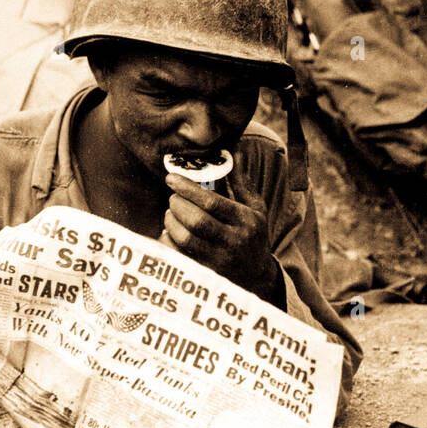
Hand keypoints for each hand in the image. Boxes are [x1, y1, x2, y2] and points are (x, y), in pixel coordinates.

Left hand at [163, 163, 278, 300]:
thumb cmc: (253, 236)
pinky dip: (169, 241)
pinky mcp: (207, 273)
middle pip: (196, 220)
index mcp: (245, 221)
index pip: (212, 202)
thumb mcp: (255, 208)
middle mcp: (233, 241)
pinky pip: (179, 256)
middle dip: (177, 205)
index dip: (188, 189)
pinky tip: (169, 233)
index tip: (171, 179)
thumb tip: (232, 151)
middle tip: (172, 198)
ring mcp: (220, 260)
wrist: (257, 276)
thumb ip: (240, 182)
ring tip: (170, 213)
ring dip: (171, 222)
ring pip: (186, 239)